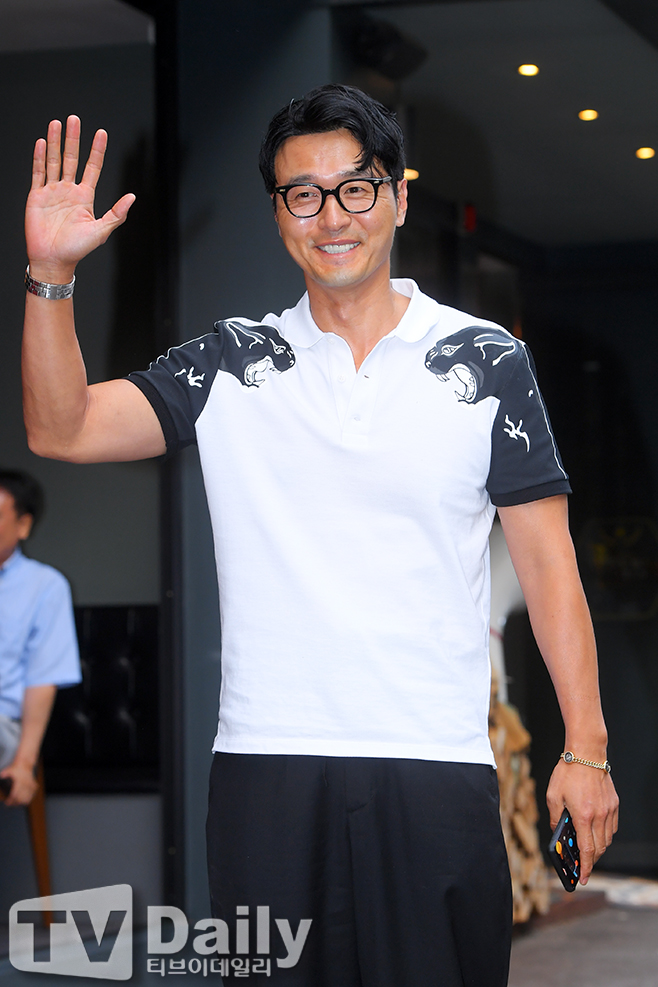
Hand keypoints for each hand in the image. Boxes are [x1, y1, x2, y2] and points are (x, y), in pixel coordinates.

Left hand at [0, 761, 37, 805]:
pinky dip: (28, 798)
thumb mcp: (9, 770)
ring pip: (27, 798)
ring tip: (16, 803)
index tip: (7, 802)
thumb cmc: (16, 768)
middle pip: (21, 798)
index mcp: (20, 781)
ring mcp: (31, 785)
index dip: (11, 800)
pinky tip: (23, 800)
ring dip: (21, 802)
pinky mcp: (34, 786)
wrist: (26, 763)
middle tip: (10, 804)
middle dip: (15, 803)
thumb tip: (1, 775)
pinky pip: (32, 795)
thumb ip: (5, 773)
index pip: (15, 794)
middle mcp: (26, 784)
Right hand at [25, 115, 134, 282]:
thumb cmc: (77, 249)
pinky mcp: (36, 196)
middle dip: (73, 138)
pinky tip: (41, 142)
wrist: (53, 260)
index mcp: (85, 197)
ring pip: (54, 161)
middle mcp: (68, 191)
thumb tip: (133, 197)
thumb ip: (116, 213)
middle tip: (74, 119)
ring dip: (54, 142)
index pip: (93, 167)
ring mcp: (52, 191)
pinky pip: (38, 172)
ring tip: (57, 124)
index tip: (101, 133)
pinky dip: (39, 157)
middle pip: (72, 158)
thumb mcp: (101, 231)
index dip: (97, 150)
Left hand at [546, 759, 618, 884]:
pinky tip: (595, 831)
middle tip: (582, 865)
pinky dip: (605, 834)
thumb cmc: (567, 772)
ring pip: (607, 839)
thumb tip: (558, 833)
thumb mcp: (553, 796)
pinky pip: (612, 827)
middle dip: (591, 860)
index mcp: (583, 816)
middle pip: (599, 848)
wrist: (586, 753)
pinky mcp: (614, 804)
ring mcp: (609, 810)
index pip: (587, 850)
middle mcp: (599, 816)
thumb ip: (556, 818)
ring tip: (587, 848)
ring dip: (598, 847)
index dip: (586, 867)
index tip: (583, 879)